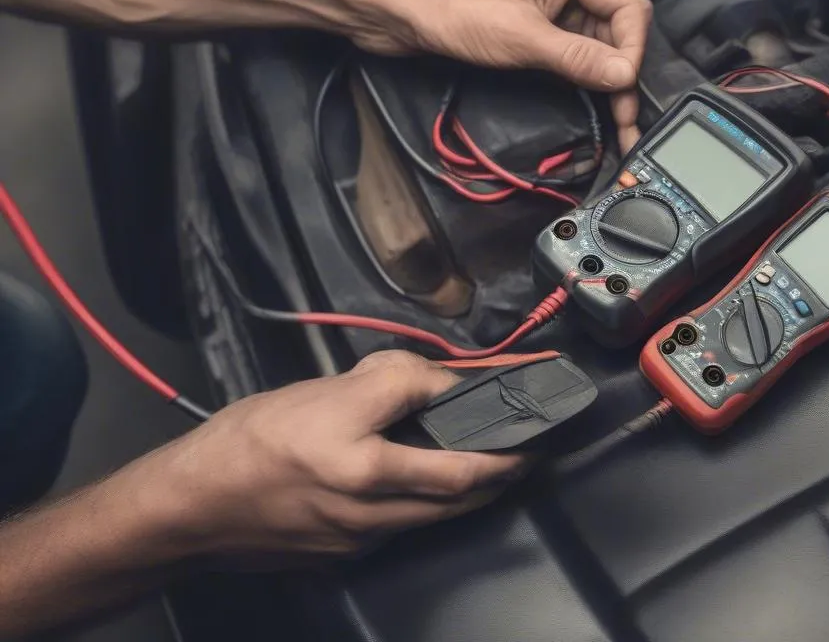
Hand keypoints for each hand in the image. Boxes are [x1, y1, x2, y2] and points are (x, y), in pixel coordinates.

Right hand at [152, 351, 524, 556]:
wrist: (192, 509)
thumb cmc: (251, 437)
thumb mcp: (319, 390)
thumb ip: (383, 380)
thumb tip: (431, 378)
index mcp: (364, 459)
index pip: (447, 427)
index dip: (490, 410)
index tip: (525, 402)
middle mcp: (370, 506)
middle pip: (461, 490)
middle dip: (505, 470)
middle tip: (530, 450)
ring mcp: (361, 539)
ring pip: (437, 514)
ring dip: (473, 491)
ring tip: (496, 465)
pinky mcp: (347, 557)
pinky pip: (404, 527)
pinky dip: (429, 505)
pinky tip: (432, 486)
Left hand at [346, 0, 651, 151]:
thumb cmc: (443, 2)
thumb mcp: (519, 38)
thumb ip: (577, 58)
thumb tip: (625, 75)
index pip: (630, 8)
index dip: (634, 54)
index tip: (626, 93)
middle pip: (612, 24)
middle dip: (618, 70)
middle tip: (623, 119)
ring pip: (586, 34)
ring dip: (594, 72)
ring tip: (607, 116)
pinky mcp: (520, 7)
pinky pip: (559, 36)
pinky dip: (569, 64)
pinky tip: (576, 91)